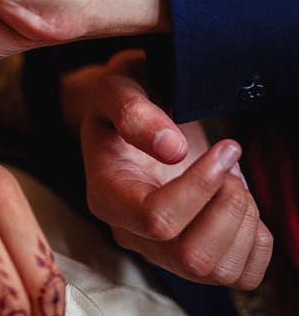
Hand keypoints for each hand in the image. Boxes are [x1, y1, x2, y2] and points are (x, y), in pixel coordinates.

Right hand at [80, 50, 272, 288]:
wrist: (132, 113)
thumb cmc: (125, 99)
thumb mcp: (117, 87)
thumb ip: (133, 111)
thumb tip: (170, 148)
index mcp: (106, 195)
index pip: (157, 220)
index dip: (201, 187)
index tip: (224, 148)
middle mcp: (130, 231)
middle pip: (192, 258)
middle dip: (228, 208)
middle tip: (229, 166)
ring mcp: (162, 249)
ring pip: (218, 272)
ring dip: (243, 221)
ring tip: (232, 180)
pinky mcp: (193, 254)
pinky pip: (241, 274)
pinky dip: (255, 241)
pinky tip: (237, 203)